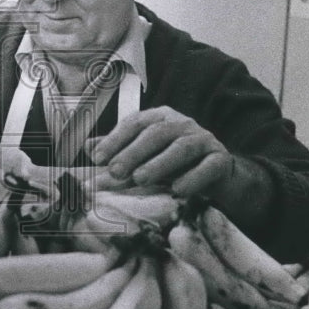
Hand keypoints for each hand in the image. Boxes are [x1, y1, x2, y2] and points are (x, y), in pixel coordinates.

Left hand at [89, 106, 233, 197]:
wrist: (218, 176)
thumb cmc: (173, 164)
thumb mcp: (144, 157)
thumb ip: (118, 151)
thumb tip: (87, 147)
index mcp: (160, 117)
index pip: (134, 123)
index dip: (115, 139)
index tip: (97, 159)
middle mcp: (182, 124)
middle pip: (156, 133)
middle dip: (133, 152)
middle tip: (115, 172)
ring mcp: (204, 140)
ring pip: (182, 148)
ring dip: (160, 164)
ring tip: (141, 179)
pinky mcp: (221, 159)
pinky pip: (208, 167)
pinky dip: (193, 178)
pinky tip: (177, 191)